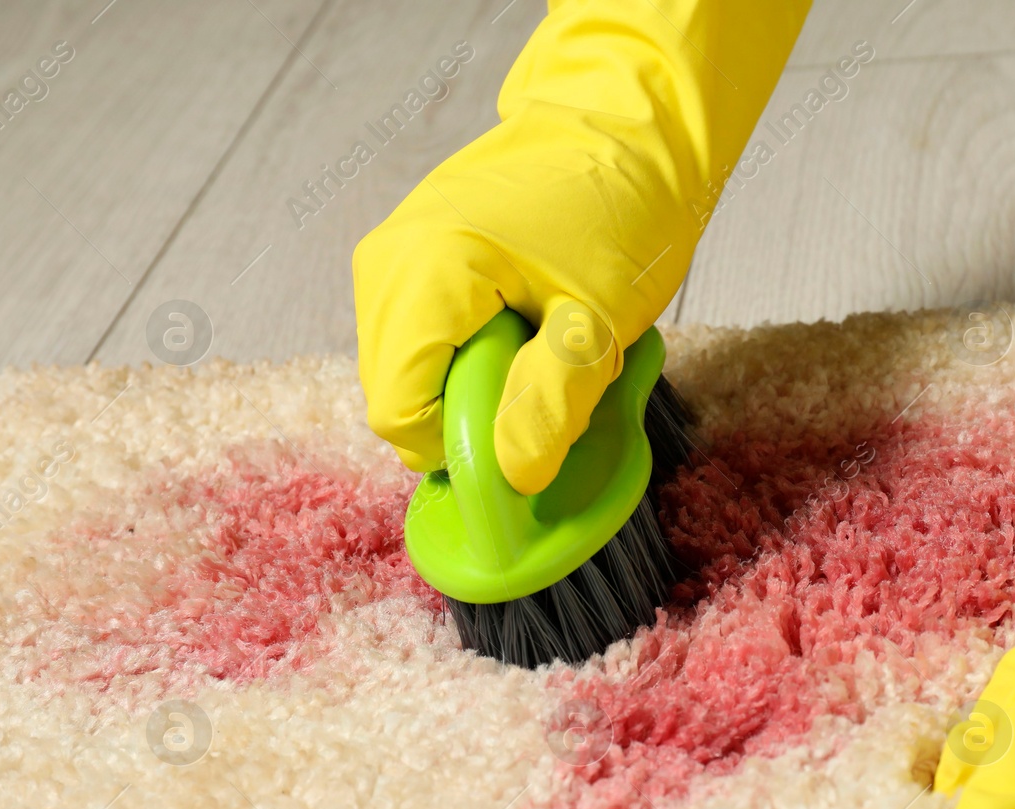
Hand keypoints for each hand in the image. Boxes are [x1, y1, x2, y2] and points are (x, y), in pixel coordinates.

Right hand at [353, 0, 808, 492]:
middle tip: (546, 379)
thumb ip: (549, 404)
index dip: (458, 444)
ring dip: (474, 383)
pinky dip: (472, 354)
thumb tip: (513, 476)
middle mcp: (387, 266)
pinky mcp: (412, 258)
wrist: (627, 126)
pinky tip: (524, 325)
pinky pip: (425, 340)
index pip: (398, 412)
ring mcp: (393, 258)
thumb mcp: (598, 322)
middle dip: (469, 413)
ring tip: (540, 343)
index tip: (526, 431)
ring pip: (409, 373)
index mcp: (424, 274)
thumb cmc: (620, 210)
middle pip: (396, 396)